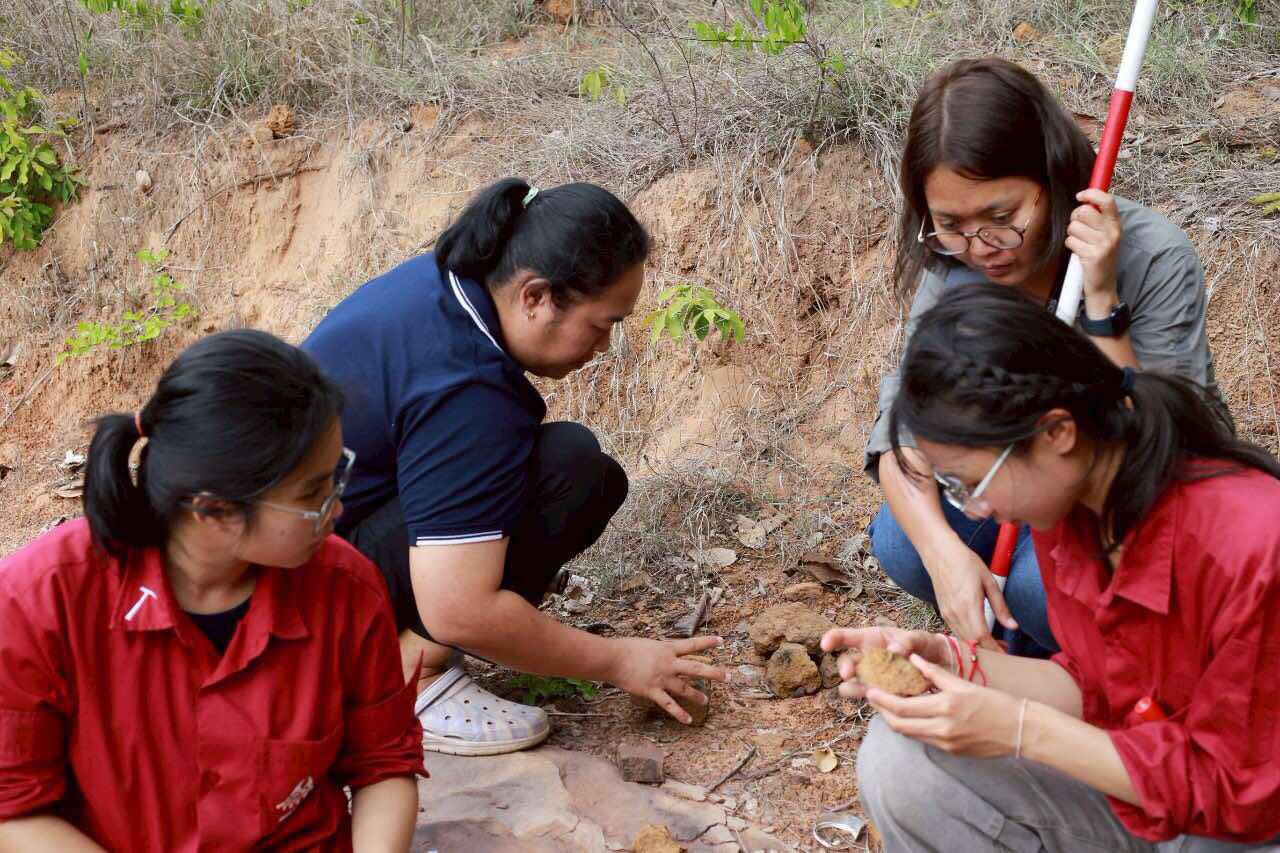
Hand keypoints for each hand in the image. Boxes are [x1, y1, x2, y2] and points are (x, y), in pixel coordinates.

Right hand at [608, 636, 727, 723]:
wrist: (613, 659)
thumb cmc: (626, 648)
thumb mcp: (649, 644)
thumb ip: (660, 650)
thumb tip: (667, 652)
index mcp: (667, 649)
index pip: (692, 644)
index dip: (708, 642)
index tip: (722, 641)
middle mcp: (669, 664)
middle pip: (697, 668)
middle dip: (714, 673)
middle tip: (728, 677)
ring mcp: (662, 679)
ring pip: (685, 689)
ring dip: (697, 695)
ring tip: (706, 701)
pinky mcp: (653, 691)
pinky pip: (669, 705)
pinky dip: (679, 714)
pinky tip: (687, 720)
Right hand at [820, 626, 952, 699]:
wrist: (942, 665)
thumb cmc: (926, 645)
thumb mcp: (919, 638)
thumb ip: (907, 641)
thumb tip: (894, 651)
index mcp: (872, 639)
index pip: (846, 637)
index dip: (833, 639)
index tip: (825, 645)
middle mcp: (868, 659)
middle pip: (847, 664)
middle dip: (845, 668)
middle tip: (848, 674)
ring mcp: (874, 678)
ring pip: (855, 685)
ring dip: (854, 688)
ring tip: (856, 690)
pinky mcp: (884, 695)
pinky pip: (874, 699)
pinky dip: (878, 700)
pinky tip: (885, 698)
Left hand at [864, 654, 1022, 757]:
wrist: (1022, 730)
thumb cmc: (996, 702)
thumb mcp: (963, 684)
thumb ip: (935, 672)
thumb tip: (912, 658)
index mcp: (945, 707)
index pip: (901, 706)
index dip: (881, 699)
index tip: (870, 689)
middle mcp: (943, 728)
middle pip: (899, 724)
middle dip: (882, 711)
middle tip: (873, 698)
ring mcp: (946, 743)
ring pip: (909, 734)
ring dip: (895, 720)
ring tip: (887, 705)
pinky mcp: (952, 751)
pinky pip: (924, 739)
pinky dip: (912, 727)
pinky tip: (910, 715)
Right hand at [922, 538, 1015, 650]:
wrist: (939, 553)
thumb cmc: (966, 562)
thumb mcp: (989, 581)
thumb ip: (1001, 607)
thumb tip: (1013, 626)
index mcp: (969, 605)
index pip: (982, 638)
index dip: (994, 650)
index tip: (1006, 656)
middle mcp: (956, 614)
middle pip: (972, 643)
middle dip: (989, 650)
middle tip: (1004, 649)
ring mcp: (947, 614)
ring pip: (963, 639)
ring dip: (978, 645)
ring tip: (995, 642)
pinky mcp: (943, 612)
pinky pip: (957, 631)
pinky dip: (968, 637)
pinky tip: (979, 633)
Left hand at [1066, 189, 1122, 311]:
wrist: (1103, 285)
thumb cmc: (1099, 256)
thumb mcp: (1105, 235)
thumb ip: (1097, 218)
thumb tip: (1084, 199)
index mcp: (1116, 225)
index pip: (1107, 201)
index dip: (1092, 194)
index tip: (1080, 195)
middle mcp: (1112, 233)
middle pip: (1084, 212)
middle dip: (1075, 217)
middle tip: (1078, 227)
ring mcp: (1103, 244)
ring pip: (1074, 227)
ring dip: (1072, 235)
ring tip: (1081, 243)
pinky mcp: (1093, 255)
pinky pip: (1071, 241)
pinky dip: (1071, 246)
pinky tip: (1079, 253)